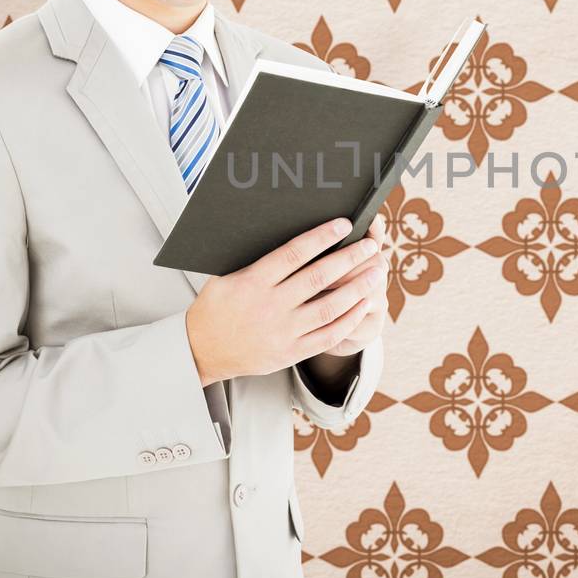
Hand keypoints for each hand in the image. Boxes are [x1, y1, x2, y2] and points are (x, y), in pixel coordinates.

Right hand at [183, 216, 384, 385]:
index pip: (294, 253)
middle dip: (350, 259)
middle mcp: (270, 306)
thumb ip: (254, 260)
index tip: (344, 224)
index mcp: (253, 282)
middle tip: (371, 246)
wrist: (202, 352)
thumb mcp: (224, 276)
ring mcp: (283, 332)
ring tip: (376, 272)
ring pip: (330, 307)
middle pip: (319, 278)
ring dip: (358, 288)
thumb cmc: (215, 309)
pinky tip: (363, 304)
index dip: (322, 236)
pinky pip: (328, 335)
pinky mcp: (291, 352)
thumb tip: (285, 232)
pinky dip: (349, 319)